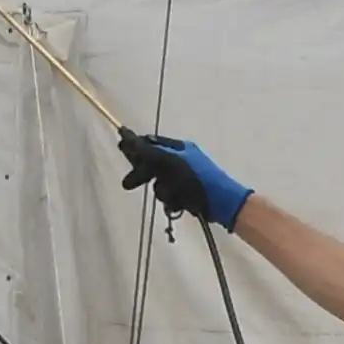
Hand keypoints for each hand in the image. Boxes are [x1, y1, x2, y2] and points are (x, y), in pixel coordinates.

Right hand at [116, 130, 250, 229]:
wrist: (223, 203)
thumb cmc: (198, 179)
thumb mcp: (171, 162)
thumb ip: (148, 152)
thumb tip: (127, 138)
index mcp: (179, 147)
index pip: (151, 143)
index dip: (135, 146)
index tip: (121, 146)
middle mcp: (180, 160)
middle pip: (152, 164)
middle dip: (144, 175)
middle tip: (129, 184)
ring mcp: (184, 177)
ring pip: (159, 183)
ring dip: (163, 191)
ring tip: (172, 196)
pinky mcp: (186, 193)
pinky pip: (170, 196)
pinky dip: (171, 201)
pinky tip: (177, 205)